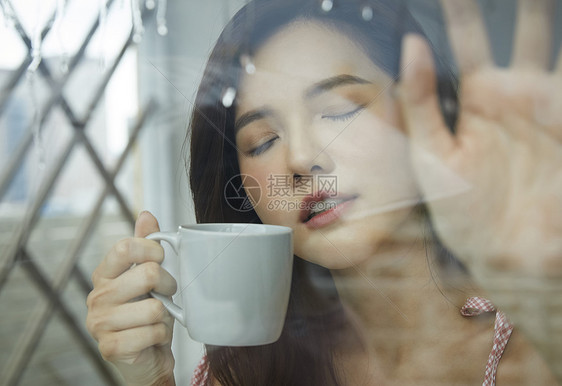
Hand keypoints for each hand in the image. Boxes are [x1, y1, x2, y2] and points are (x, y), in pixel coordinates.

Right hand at [86, 211, 176, 384]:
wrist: (146, 357)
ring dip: (165, 315)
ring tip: (158, 318)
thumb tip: (146, 215)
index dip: (152, 250)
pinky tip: (152, 337)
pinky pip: (153, 332)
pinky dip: (161, 335)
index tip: (161, 259)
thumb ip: (145, 246)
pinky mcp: (110, 347)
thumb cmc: (147, 315)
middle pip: (147, 274)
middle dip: (168, 285)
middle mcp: (97, 297)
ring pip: (154, 308)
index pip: (125, 247)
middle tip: (166, 294)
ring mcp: (100, 323)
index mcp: (104, 275)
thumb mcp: (148, 277)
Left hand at [398, 0, 561, 377]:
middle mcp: (516, 95)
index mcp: (476, 100)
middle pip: (524, 30)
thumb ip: (420, 101)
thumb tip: (410, 44)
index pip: (466, 40)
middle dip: (523, 0)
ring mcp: (550, 106)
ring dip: (547, 17)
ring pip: (556, 43)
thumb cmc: (462, 213)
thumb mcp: (431, 156)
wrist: (508, 256)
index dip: (459, 8)